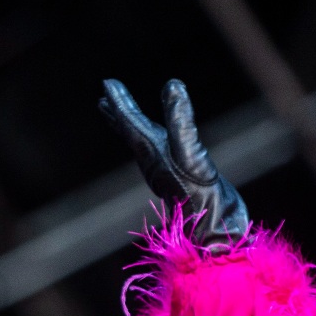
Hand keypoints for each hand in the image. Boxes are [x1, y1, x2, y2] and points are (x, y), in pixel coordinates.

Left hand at [99, 78, 247, 252]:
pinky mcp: (179, 177)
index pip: (130, 123)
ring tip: (120, 113)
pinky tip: (159, 140)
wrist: (212, 233)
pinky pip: (158, 151)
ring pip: (142, 142)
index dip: (120, 102)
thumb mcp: (191, 154)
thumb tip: (172, 85)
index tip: (107, 83)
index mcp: (152, 154)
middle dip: (117, 114)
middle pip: (130, 132)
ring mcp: (165, 170)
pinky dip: (152, 138)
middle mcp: (154, 161)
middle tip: (103, 97)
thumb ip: (181, 121)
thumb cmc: (200, 199)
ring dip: (130, 126)